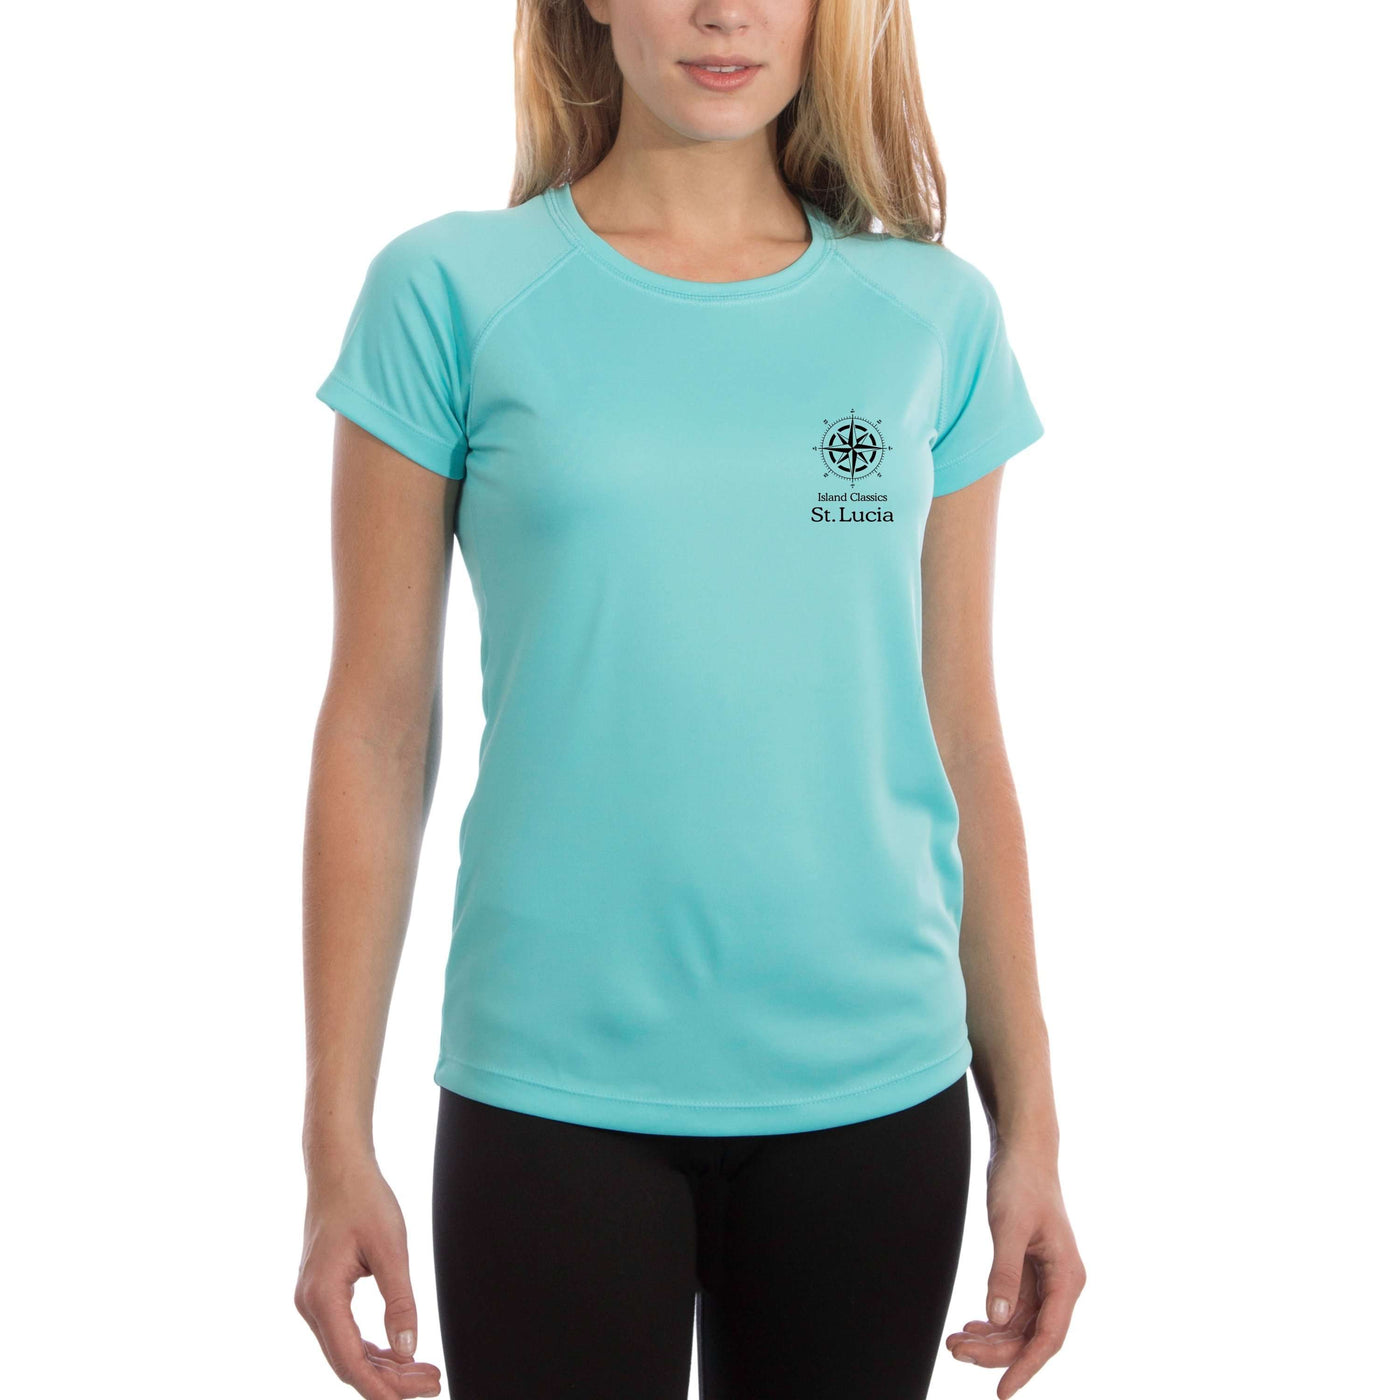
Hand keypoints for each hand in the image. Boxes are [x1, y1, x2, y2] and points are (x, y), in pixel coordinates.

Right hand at [295, 1156, 441, 1398]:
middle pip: (348, 1362)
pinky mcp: (322, 1291)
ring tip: (424, 1372)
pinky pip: (344, 1333)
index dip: (382, 1388)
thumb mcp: (391, 1248)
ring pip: (346, 1351)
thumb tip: (409, 1350)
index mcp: (322, 1297)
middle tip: (433, 1382)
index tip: (413, 1398)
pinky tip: (398, 1353)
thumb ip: (400, 1301)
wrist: (338, 1167)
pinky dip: (371, 1347)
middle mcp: (310, 1304)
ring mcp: (312, 1299)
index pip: (351, 1361)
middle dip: (390, 1381)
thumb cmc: (363, 1198)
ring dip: (383, 1366)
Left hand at [945, 1141, 1085, 1397]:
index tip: (1001, 1391)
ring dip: (990, 1338)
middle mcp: (1061, 1283)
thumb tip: (998, 1319)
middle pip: (1031, 1336)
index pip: (1048, 1338)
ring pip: (1020, 1324)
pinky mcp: (1030, 1268)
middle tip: (955, 1350)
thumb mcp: (1009, 1227)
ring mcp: (1046, 1277)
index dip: (1024, 1367)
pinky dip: (993, 1319)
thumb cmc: (1021, 1183)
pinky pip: (1014, 1307)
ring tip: (955, 1342)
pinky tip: (972, 1325)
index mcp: (1067, 1277)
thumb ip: (1005, 1273)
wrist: (1022, 1151)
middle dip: (995, 1351)